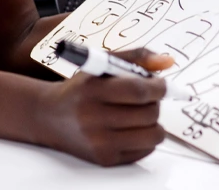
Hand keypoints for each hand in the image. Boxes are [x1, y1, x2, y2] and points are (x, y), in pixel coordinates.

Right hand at [37, 48, 173, 165]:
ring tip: (141, 113)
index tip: (161, 84)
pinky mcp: (105, 160)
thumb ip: (137, 58)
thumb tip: (169, 62)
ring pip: (153, 135)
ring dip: (154, 122)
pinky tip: (131, 128)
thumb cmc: (81, 88)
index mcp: (93, 90)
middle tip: (147, 97)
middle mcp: (93, 119)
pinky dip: (145, 138)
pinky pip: (145, 151)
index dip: (158, 87)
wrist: (49, 117)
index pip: (138, 90)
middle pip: (149, 113)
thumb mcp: (103, 64)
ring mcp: (99, 143)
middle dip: (155, 102)